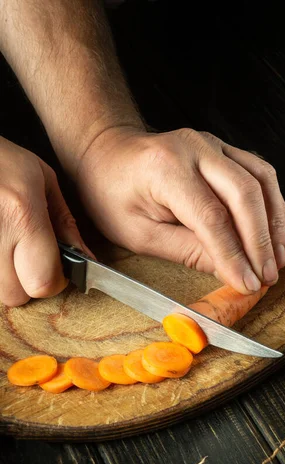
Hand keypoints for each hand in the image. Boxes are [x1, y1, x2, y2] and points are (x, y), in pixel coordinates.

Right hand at [0, 137, 89, 306]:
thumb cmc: (1, 158)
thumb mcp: (42, 179)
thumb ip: (65, 224)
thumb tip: (86, 259)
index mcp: (22, 214)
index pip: (43, 281)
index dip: (54, 281)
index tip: (55, 267)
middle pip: (16, 295)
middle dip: (26, 284)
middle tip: (26, 258)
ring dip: (5, 278)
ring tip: (7, 246)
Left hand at [76, 126, 284, 294]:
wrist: (107, 154)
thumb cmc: (113, 193)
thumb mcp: (139, 233)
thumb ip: (186, 251)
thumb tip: (230, 271)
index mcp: (165, 169)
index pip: (212, 217)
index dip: (234, 255)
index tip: (248, 283)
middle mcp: (195, 148)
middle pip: (244, 194)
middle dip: (261, 241)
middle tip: (268, 275)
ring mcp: (213, 143)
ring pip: (261, 179)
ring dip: (274, 222)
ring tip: (278, 257)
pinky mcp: (224, 148)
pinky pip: (259, 172)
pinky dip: (272, 203)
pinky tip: (276, 230)